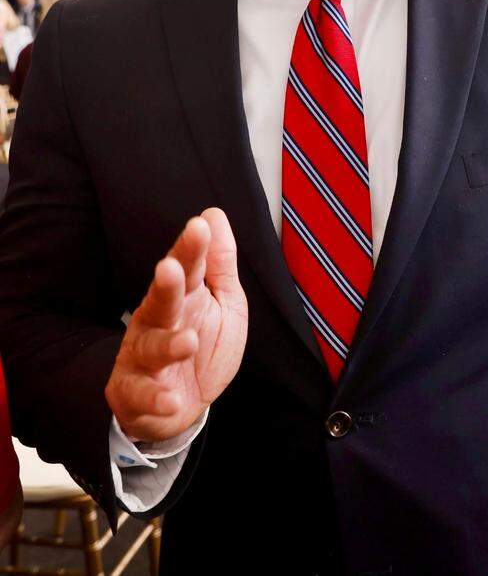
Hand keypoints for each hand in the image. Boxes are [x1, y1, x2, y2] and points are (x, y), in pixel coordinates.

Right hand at [105, 208, 247, 442]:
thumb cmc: (202, 346)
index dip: (190, 249)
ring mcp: (140, 357)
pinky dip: (156, 398)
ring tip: (188, 341)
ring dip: (168, 345)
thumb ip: (220, 264)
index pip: (186, 268)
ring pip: (150, 347)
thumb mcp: (224, 303)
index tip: (199, 226)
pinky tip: (171, 399)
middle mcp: (155, 322)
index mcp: (181, 298)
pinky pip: (141, 395)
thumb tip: (214, 215)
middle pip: (160, 301)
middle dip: (165, 286)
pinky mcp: (131, 393)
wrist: (180, 405)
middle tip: (171, 268)